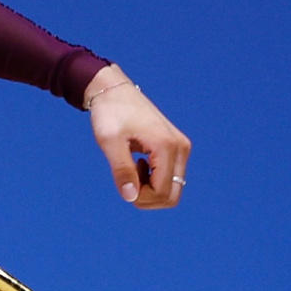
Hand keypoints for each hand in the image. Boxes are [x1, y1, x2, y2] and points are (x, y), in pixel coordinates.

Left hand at [84, 65, 190, 208]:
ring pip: (172, 189)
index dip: (140, 198)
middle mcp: (180, 148)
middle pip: (172, 196)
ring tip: (131, 169)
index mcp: (167, 146)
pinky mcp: (176, 147)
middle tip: (126, 181)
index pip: (162, 192)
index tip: (122, 183)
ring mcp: (181, 147)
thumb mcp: (110, 142)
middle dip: (147, 198)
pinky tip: (138, 165)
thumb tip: (131, 197)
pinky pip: (170, 177)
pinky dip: (153, 180)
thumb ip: (122, 170)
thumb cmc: (110, 113)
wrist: (114, 91)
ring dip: (150, 190)